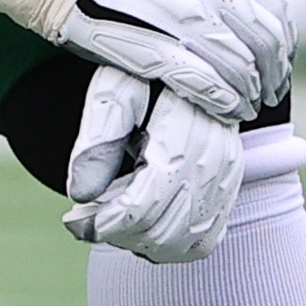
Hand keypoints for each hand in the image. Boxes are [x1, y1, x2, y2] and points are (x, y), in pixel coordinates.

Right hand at [58, 0, 294, 123]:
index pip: (276, 10)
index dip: (284, 41)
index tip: (279, 59)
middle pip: (266, 43)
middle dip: (274, 73)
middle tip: (270, 91)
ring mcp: (185, 22)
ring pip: (242, 69)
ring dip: (251, 93)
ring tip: (249, 107)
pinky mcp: (157, 52)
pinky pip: (208, 86)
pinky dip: (225, 103)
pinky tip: (228, 112)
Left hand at [61, 68, 246, 263]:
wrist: (193, 61)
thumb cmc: (149, 72)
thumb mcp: (115, 89)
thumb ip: (98, 138)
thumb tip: (80, 193)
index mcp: (184, 135)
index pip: (145, 204)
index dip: (106, 222)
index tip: (77, 219)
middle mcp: (213, 162)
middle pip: (163, 231)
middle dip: (117, 234)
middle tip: (85, 220)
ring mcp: (225, 179)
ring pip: (186, 243)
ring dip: (142, 243)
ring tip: (111, 222)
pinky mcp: (228, 189)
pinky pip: (205, 240)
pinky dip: (172, 245)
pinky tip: (143, 227)